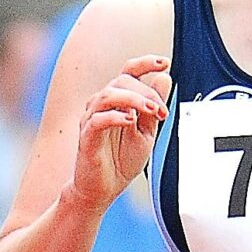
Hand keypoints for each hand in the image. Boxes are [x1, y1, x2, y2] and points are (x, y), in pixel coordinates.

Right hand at [64, 56, 169, 208]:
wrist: (104, 189)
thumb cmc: (121, 160)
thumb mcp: (147, 131)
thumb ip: (154, 106)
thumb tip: (164, 77)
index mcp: (118, 102)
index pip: (128, 72)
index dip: (144, 63)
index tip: (164, 62)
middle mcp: (103, 105)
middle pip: (121, 81)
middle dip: (146, 92)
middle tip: (161, 111)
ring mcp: (92, 119)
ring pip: (108, 95)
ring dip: (133, 99)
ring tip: (152, 111)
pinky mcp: (87, 136)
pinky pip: (97, 119)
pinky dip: (115, 117)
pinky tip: (130, 121)